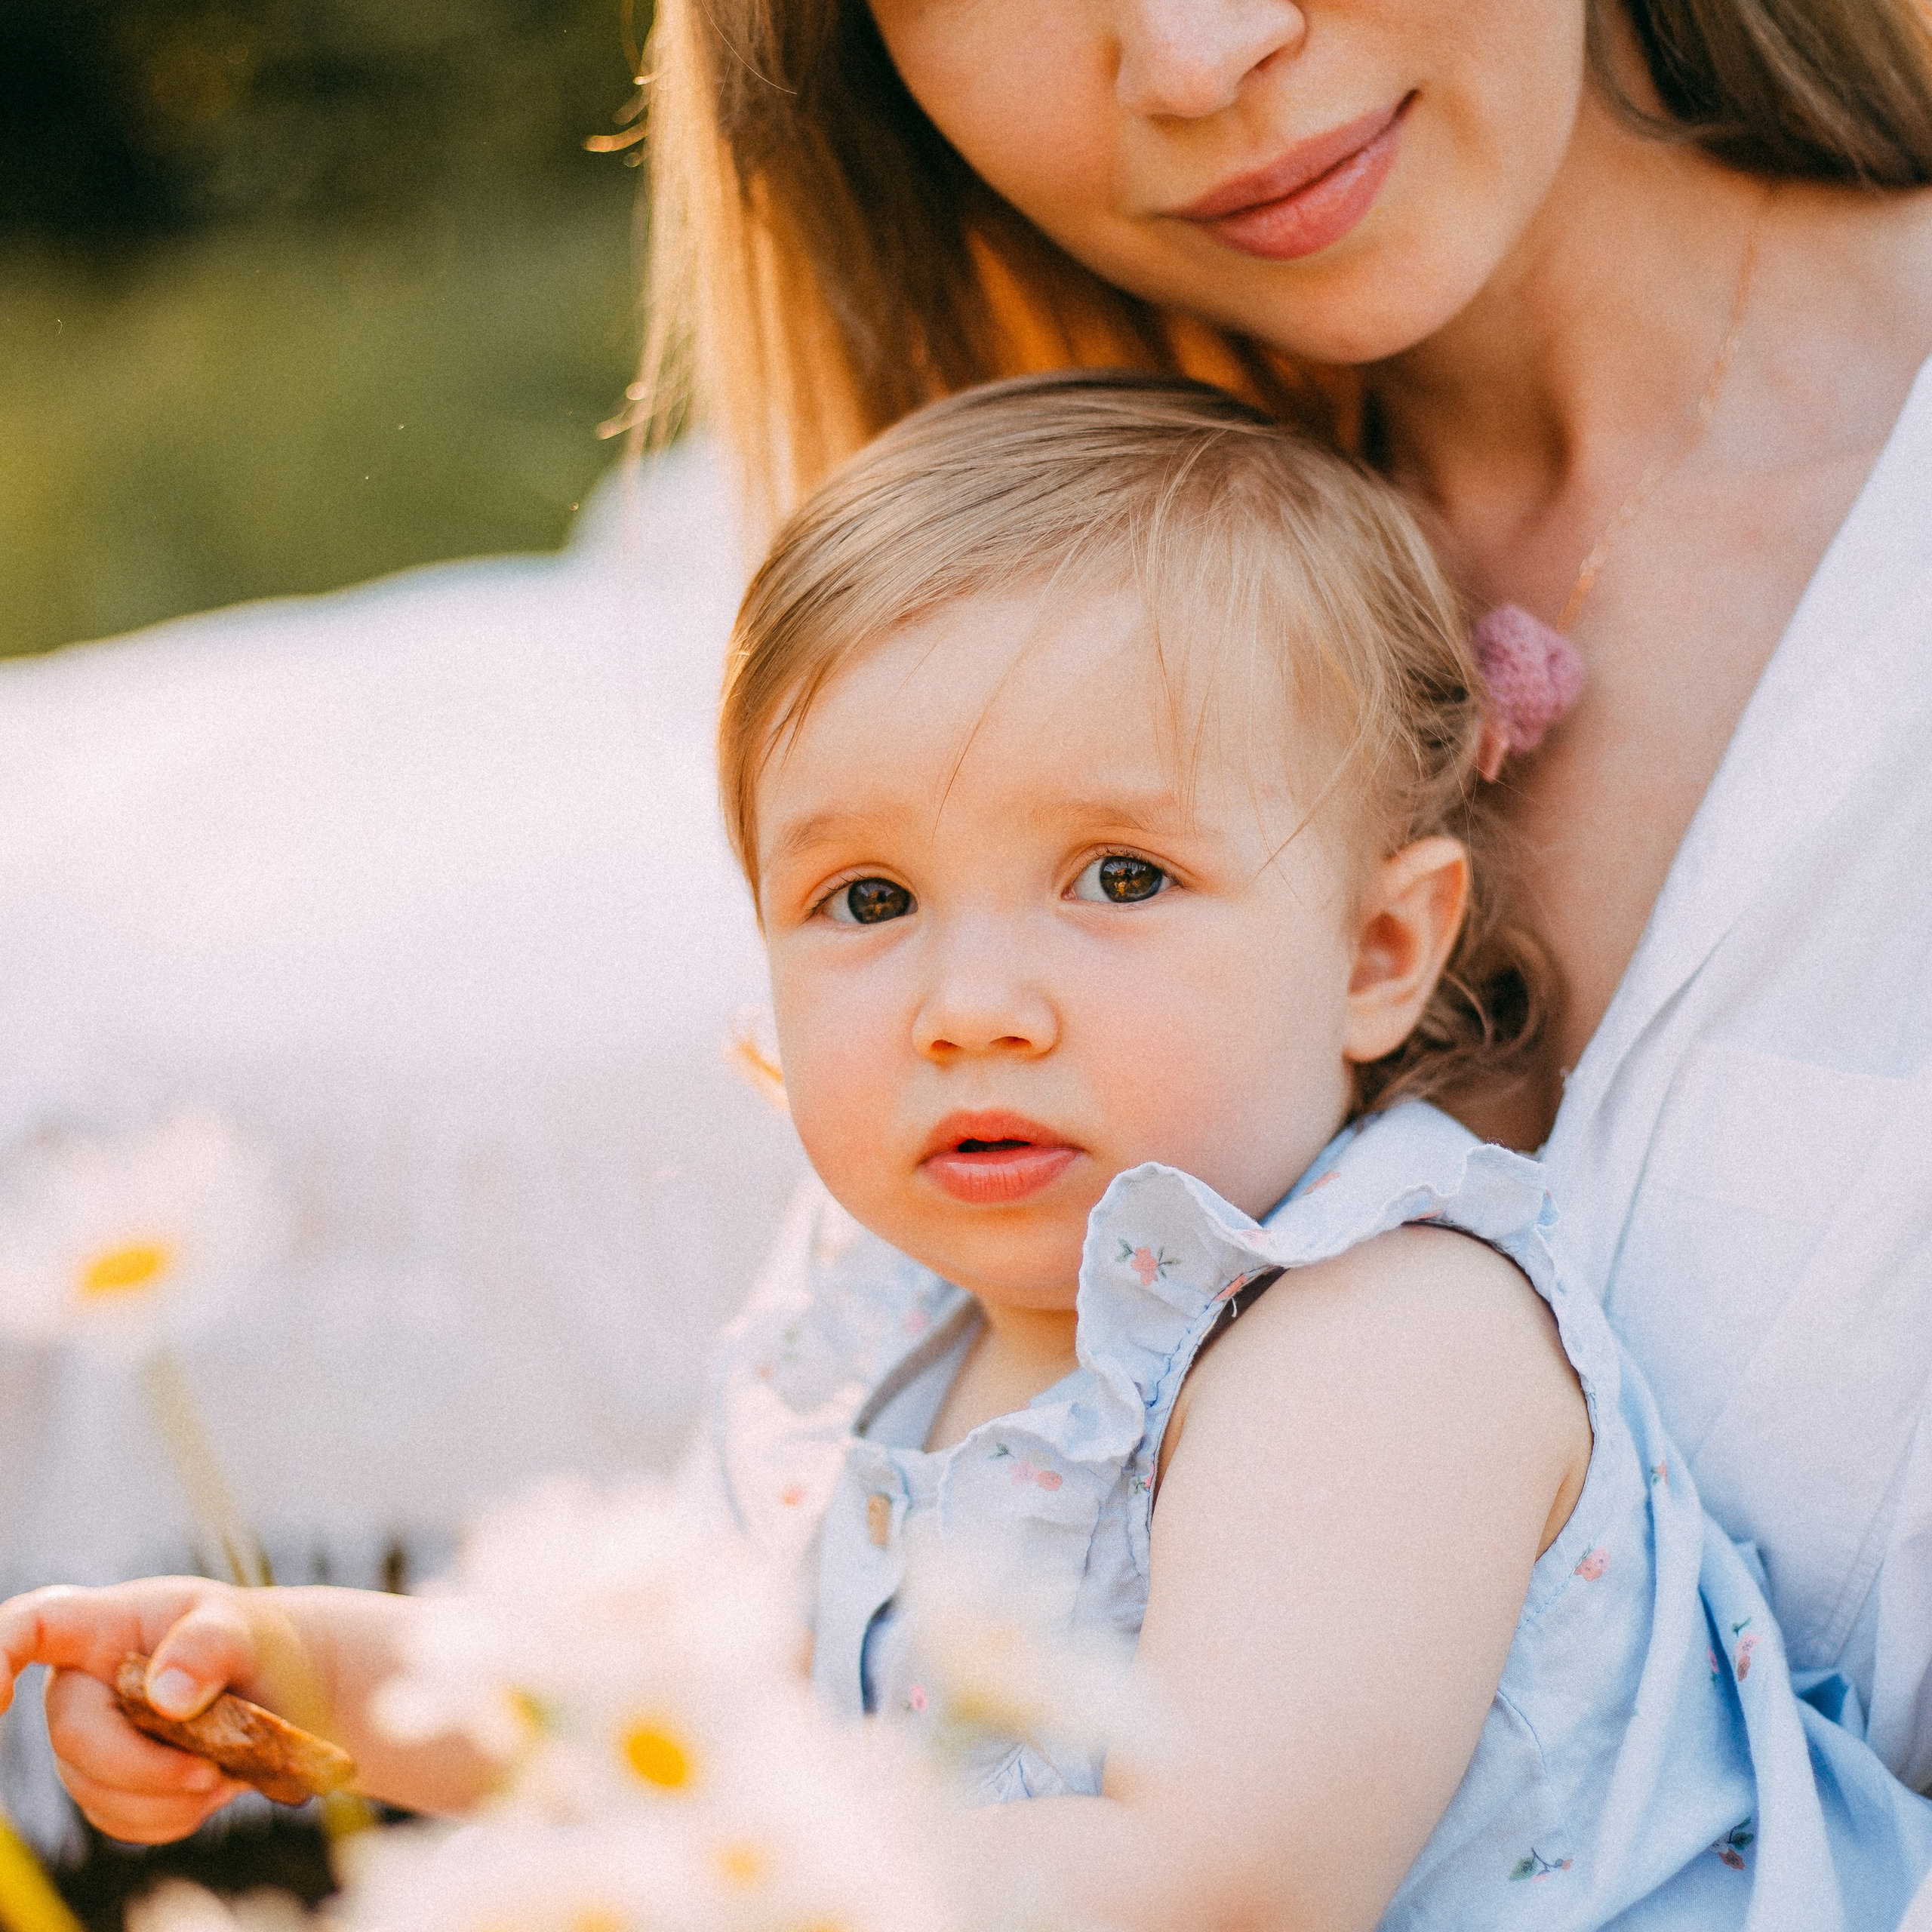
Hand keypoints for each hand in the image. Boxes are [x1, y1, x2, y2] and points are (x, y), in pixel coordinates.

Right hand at [0, 1577, 311, 1843]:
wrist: (273, 1690)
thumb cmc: (252, 1642)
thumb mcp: (249, 1628)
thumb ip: (213, 1647)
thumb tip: (168, 1697)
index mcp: (105, 1626)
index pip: (30, 1625)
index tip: (0, 1698)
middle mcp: (81, 1683)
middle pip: (74, 1737)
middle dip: (144, 1767)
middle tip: (213, 1771)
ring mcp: (88, 1737)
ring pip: (95, 1791)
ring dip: (165, 1798)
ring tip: (223, 1775)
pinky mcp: (106, 1783)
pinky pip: (119, 1820)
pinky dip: (169, 1817)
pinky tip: (210, 1790)